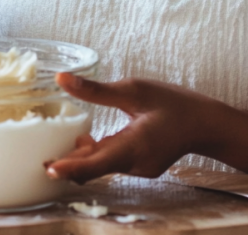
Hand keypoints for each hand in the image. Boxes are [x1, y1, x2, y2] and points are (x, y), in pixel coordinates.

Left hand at [45, 74, 216, 183]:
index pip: (93, 165)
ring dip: (82, 154)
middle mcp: (133, 165)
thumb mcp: (133, 90)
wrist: (204, 123)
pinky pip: (112, 163)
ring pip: (101, 166)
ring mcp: (138, 169)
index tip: (47, 168)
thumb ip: (95, 90)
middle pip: (93, 168)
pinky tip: (89, 137)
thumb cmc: (172, 102)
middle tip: (42, 150)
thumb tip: (61, 79)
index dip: (68, 167)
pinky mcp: (140, 166)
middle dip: (68, 160)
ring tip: (65, 136)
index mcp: (132, 147)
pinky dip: (97, 153)